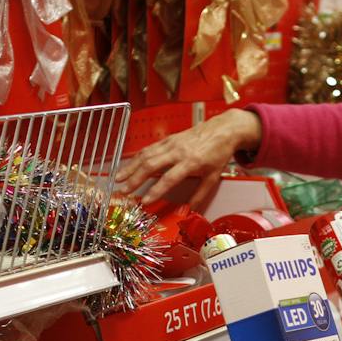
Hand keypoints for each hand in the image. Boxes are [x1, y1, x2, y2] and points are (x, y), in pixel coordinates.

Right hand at [114, 109, 262, 204]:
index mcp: (191, 162)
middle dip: (135, 179)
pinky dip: (136, 157)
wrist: (223, 129)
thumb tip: (189, 211)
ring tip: (118, 179)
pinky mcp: (168, 139)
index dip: (155, 191)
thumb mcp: (213, 177)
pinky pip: (149, 148)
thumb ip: (200, 195)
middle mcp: (178, 151)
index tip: (145, 201)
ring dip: (131, 167)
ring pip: (146, 155)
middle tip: (124, 191)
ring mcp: (171, 143)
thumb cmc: (218, 153)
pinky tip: (128, 165)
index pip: (169, 178)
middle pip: (152, 165)